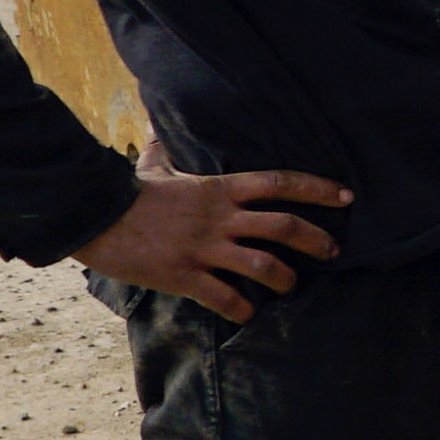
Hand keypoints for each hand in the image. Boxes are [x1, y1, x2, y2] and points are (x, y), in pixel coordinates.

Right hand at [72, 141, 347, 321]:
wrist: (92, 217)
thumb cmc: (126, 193)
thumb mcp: (153, 167)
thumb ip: (165, 149)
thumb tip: (157, 124)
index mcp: (219, 189)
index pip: (280, 183)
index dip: (318, 188)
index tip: (347, 196)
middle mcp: (219, 218)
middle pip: (284, 226)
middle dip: (317, 240)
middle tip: (334, 251)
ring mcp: (203, 248)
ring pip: (263, 265)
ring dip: (285, 279)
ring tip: (290, 286)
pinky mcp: (184, 276)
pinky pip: (225, 298)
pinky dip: (242, 310)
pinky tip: (247, 314)